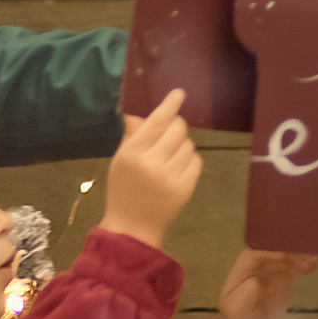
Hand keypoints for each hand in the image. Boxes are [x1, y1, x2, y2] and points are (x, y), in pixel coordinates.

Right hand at [102, 90, 203, 249]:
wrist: (132, 225)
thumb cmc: (124, 187)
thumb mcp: (121, 159)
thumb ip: (133, 135)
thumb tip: (143, 115)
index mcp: (133, 153)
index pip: (156, 121)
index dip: (169, 105)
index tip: (179, 93)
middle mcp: (152, 163)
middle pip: (177, 129)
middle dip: (175, 126)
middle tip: (169, 133)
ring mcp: (170, 177)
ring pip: (188, 145)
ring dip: (181, 145)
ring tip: (168, 157)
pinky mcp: (185, 188)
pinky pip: (196, 161)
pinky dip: (189, 160)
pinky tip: (177, 168)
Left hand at [211, 247, 317, 318]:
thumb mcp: (238, 310)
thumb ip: (248, 293)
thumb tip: (261, 281)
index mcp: (243, 270)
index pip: (257, 252)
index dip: (271, 251)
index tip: (287, 255)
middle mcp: (258, 267)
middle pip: (274, 251)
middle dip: (290, 250)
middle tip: (306, 253)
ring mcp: (273, 272)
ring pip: (288, 257)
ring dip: (300, 255)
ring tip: (316, 258)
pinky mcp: (285, 280)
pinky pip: (296, 267)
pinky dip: (306, 264)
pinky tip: (316, 263)